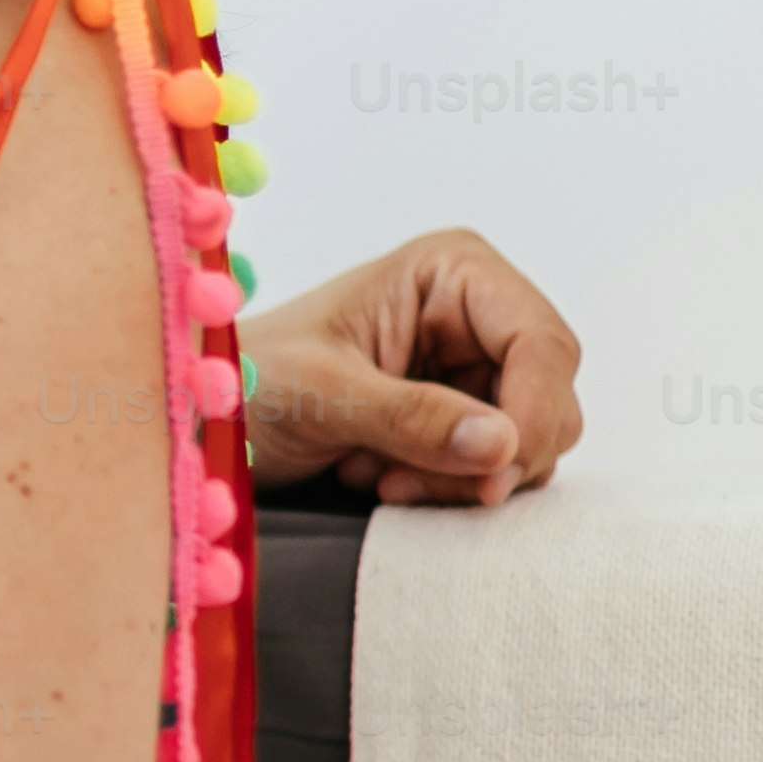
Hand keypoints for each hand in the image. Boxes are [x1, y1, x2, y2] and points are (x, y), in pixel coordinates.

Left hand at [241, 227, 585, 505]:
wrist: (212, 416)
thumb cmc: (252, 378)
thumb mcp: (322, 393)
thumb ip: (410, 416)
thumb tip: (502, 443)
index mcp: (453, 271)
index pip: (541, 343)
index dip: (533, 414)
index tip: (493, 478)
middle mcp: (478, 313)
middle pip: (550, 399)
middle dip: (490, 456)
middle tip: (405, 487)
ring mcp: (476, 369)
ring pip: (529, 445)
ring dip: (457, 479)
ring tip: (374, 476)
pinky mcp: (464, 419)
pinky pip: (496, 470)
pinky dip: (445, 490)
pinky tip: (380, 480)